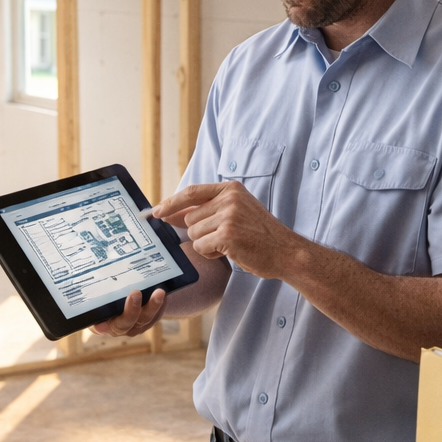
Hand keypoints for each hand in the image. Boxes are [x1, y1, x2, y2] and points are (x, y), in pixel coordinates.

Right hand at [91, 287, 165, 336]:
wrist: (122, 299)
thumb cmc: (102, 297)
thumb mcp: (95, 296)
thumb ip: (89, 293)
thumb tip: (61, 274)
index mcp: (102, 323)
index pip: (102, 326)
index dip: (103, 327)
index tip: (100, 325)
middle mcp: (119, 327)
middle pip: (126, 323)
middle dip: (131, 310)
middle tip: (135, 293)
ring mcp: (136, 324)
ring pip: (145, 319)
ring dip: (153, 305)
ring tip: (159, 292)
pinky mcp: (150, 319)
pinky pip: (157, 314)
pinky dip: (161, 303)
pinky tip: (166, 289)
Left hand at [153, 182, 304, 279]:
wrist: (285, 251)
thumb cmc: (260, 234)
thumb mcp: (237, 211)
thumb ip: (208, 209)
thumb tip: (171, 215)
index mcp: (231, 188)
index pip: (192, 192)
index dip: (171, 202)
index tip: (156, 211)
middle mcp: (229, 199)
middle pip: (190, 217)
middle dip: (200, 232)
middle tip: (224, 237)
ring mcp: (228, 216)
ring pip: (194, 233)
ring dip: (207, 244)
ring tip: (231, 243)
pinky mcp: (227, 235)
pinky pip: (201, 246)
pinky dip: (211, 253)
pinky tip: (231, 251)